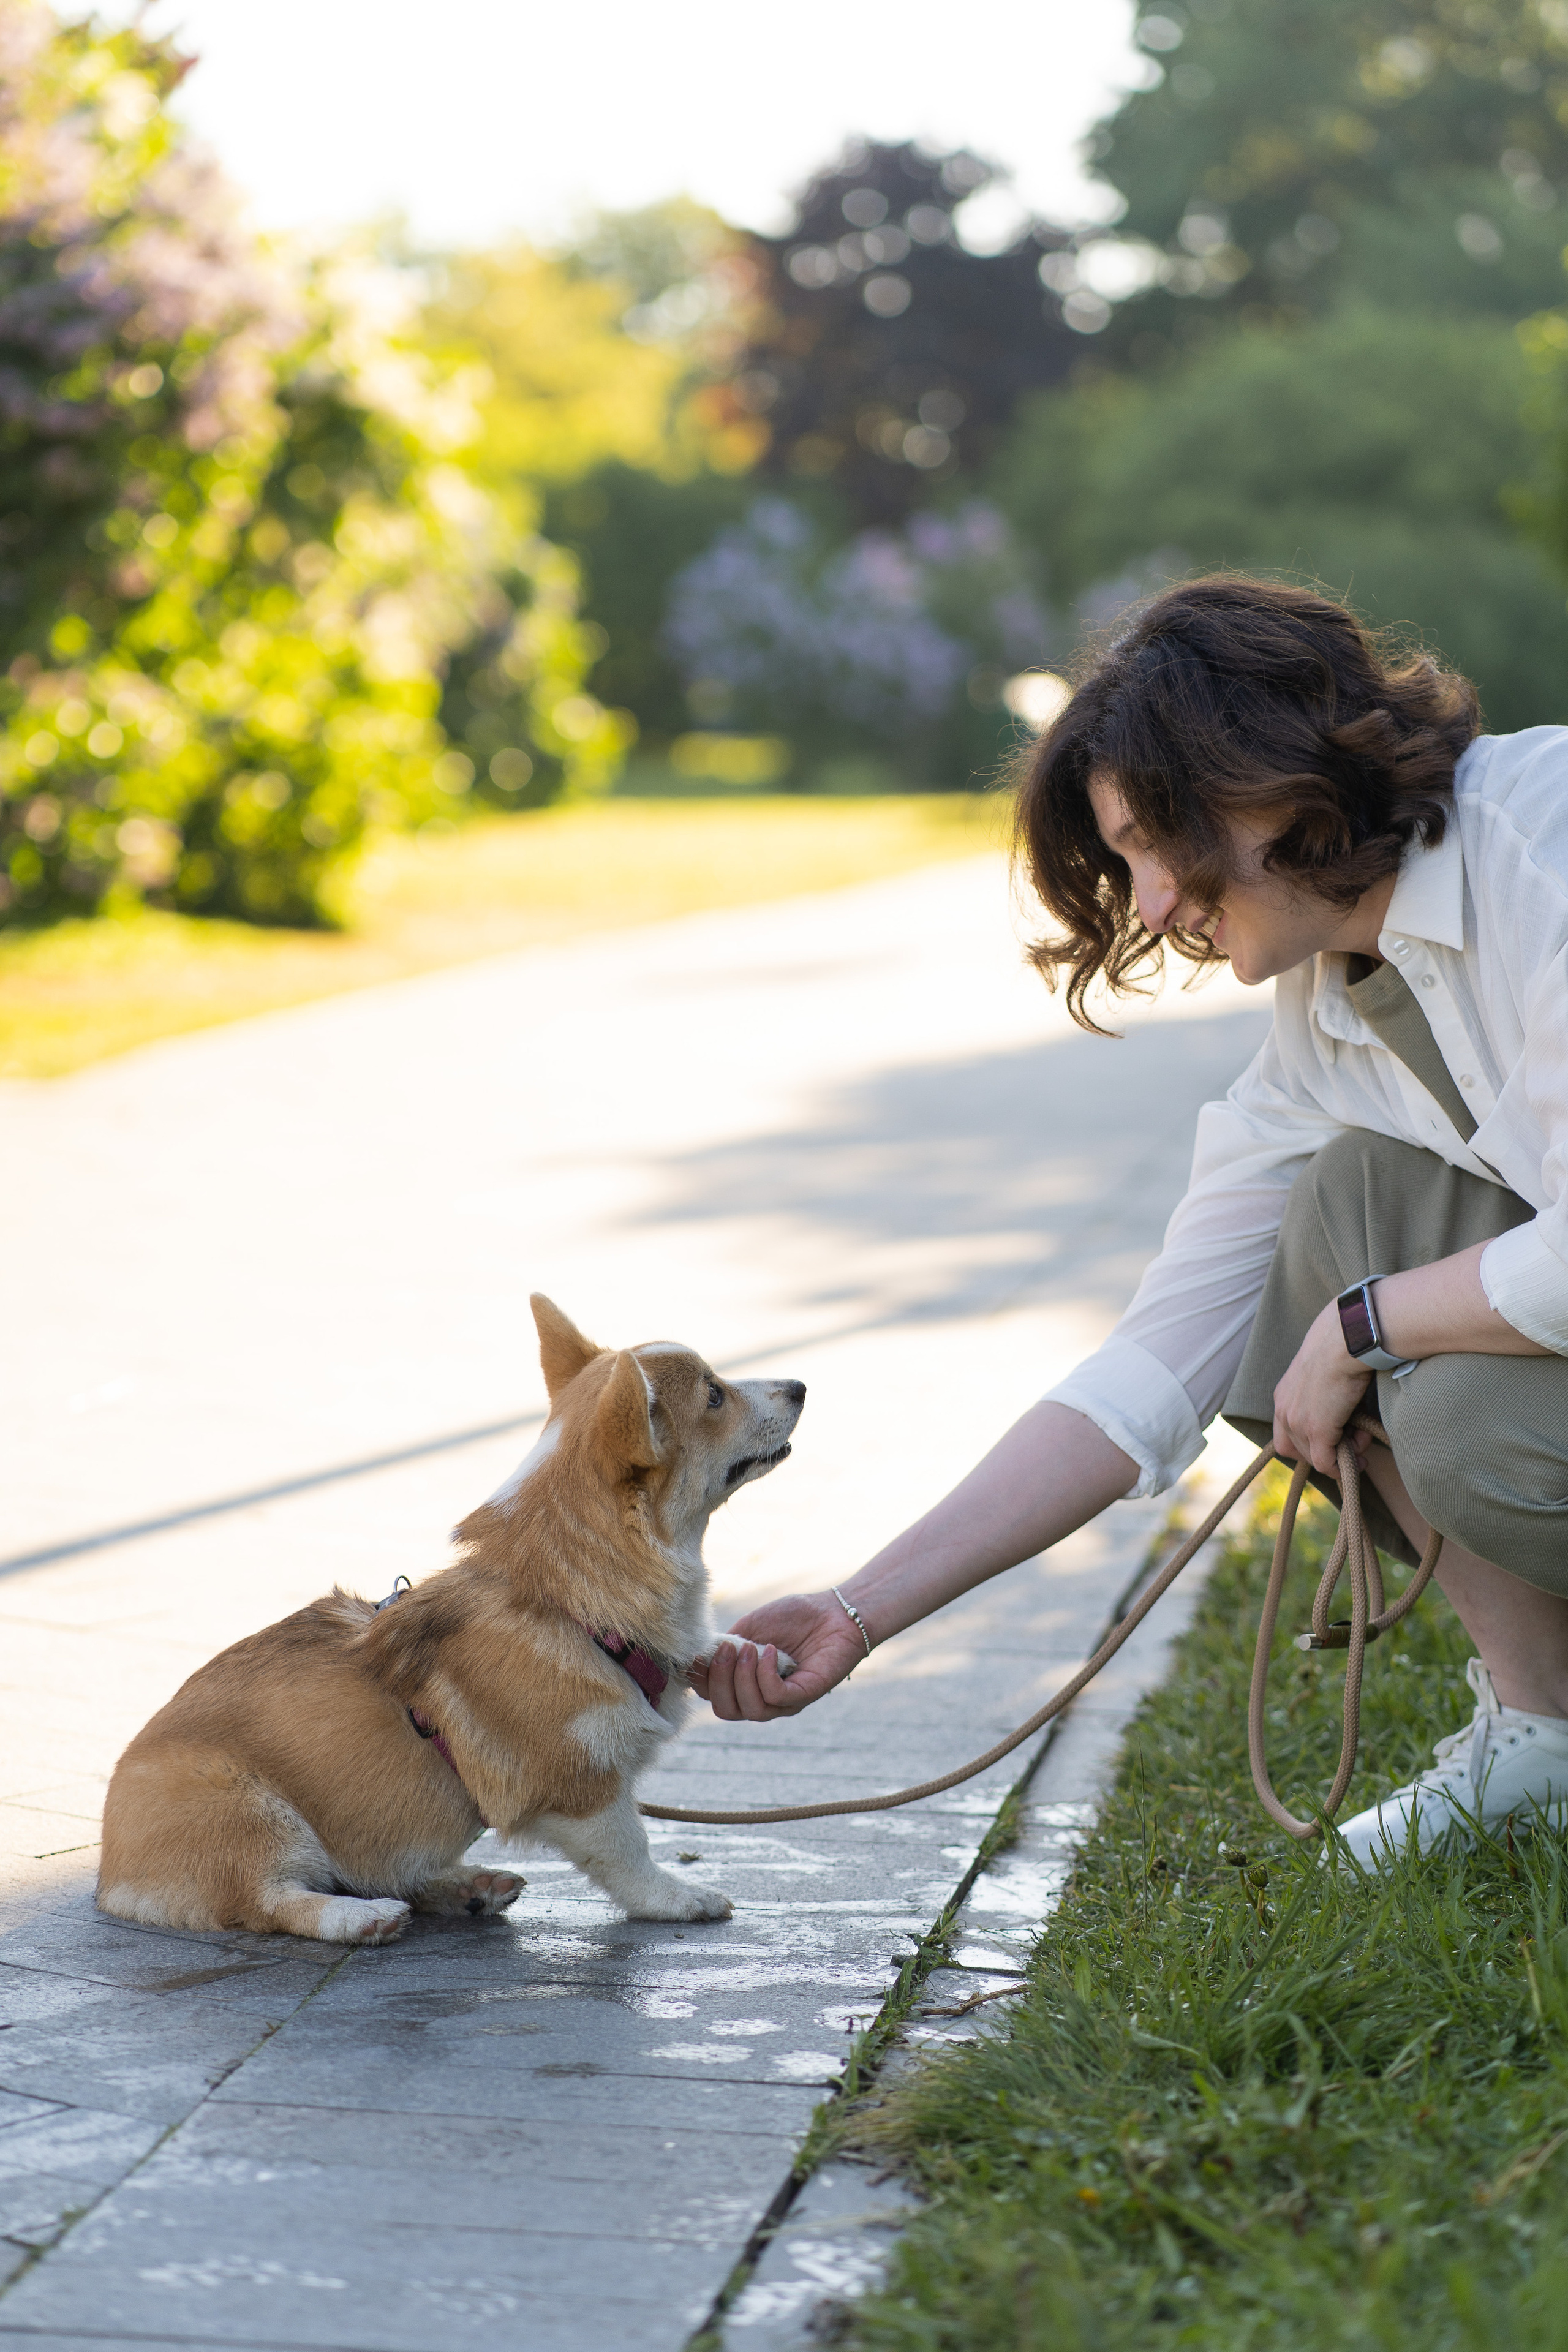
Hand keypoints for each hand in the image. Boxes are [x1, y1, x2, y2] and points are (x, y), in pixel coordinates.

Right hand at [688, 1593, 866, 1720]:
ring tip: (749, 1648)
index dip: (700, 1681)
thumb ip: (725, 1646)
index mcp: (745, 1684)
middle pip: (727, 1711)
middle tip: (726, 1649)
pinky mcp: (805, 1694)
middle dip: (719, 1680)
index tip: (695, 1656)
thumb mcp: (749, 1628)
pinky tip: (771, 1651)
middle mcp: (763, 1698)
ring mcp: (785, 1701)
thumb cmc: (793, 1618)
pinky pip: (776, 1697)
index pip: (713, 1697)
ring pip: (751, 1710)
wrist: (833, 1611)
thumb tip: (698, 1657)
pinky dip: (766, 1674)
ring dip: (742, 1677)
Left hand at [1272, 1299, 1373, 1475]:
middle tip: (1353, 1442)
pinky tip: (1362, 1460)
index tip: (1334, 1439)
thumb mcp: (1323, 1372)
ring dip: (1341, 1455)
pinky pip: (1326, 1463)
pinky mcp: (1316, 1430)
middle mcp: (1283, 1410)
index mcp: (1284, 1395)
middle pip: (1297, 1449)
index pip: (1285, 1432)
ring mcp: (1297, 1422)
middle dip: (1326, 1451)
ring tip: (1363, 1439)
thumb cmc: (1342, 1348)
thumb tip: (1345, 1409)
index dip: (1308, 1443)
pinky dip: (1343, 1467)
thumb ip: (1324, 1394)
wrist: (1345, 1340)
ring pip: (1315, 1457)